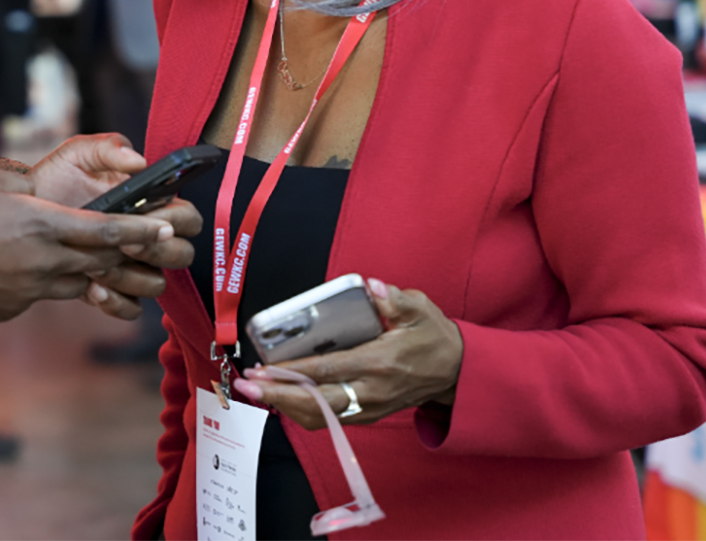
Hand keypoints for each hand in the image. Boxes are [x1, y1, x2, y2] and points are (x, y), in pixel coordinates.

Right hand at [0, 164, 175, 325]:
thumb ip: (24, 183)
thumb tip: (39, 191)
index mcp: (42, 224)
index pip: (106, 231)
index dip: (141, 232)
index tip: (165, 231)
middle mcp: (45, 261)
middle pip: (100, 261)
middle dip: (126, 254)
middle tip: (144, 247)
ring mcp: (30, 289)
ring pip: (75, 281)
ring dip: (86, 270)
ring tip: (82, 256)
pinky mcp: (13, 308)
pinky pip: (42, 294)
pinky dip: (46, 282)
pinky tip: (25, 269)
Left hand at [28, 134, 201, 318]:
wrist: (24, 212)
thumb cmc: (56, 179)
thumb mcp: (78, 155)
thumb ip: (109, 148)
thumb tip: (139, 163)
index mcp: (151, 205)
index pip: (188, 218)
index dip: (177, 222)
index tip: (149, 219)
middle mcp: (147, 238)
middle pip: (181, 255)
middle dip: (155, 252)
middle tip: (121, 244)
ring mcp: (132, 267)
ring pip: (155, 285)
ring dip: (128, 278)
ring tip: (95, 265)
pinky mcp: (113, 290)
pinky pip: (131, 309)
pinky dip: (115, 303)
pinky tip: (91, 288)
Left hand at [233, 278, 462, 428]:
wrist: (458, 372)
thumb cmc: (434, 337)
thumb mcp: (421, 310)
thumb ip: (396, 299)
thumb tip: (372, 286)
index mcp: (379, 363)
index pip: (327, 371)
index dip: (293, 372)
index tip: (264, 369)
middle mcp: (371, 390)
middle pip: (317, 402)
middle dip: (279, 396)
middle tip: (247, 386)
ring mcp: (370, 407)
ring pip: (322, 416)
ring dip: (286, 407)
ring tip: (256, 393)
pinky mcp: (370, 414)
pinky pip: (331, 420)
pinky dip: (304, 413)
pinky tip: (283, 401)